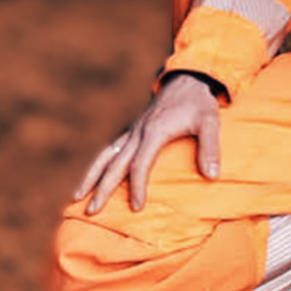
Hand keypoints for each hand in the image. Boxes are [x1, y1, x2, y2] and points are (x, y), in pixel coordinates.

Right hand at [75, 72, 221, 213]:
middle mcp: (138, 132)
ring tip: (77, 198)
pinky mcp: (132, 130)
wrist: (186, 78)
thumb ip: (211, 148)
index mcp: (155, 131)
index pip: (140, 164)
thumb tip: (213, 177)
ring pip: (105, 156)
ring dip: (91, 177)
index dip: (137, 187)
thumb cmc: (199, 102)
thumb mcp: (211, 121)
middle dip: (102, 189)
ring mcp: (132, 131)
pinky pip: (110, 149)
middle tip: (91, 212)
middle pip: (115, 164)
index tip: (137, 207)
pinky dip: (98, 165)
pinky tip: (91, 178)